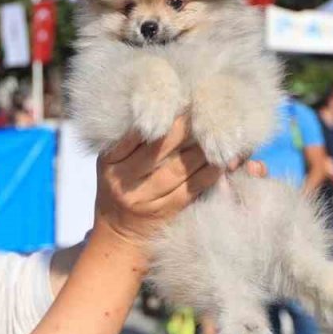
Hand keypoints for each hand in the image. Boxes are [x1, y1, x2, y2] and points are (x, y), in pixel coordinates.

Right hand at [94, 115, 226, 247]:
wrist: (118, 234)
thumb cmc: (118, 186)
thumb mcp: (111, 161)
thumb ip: (129, 138)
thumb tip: (164, 107)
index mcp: (110, 161)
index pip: (136, 134)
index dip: (159, 116)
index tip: (180, 99)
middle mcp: (125, 180)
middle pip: (159, 149)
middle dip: (184, 128)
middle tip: (203, 108)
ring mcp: (147, 198)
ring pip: (179, 168)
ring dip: (202, 148)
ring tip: (218, 129)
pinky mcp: (168, 211)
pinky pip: (193, 188)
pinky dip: (210, 171)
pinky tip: (222, 158)